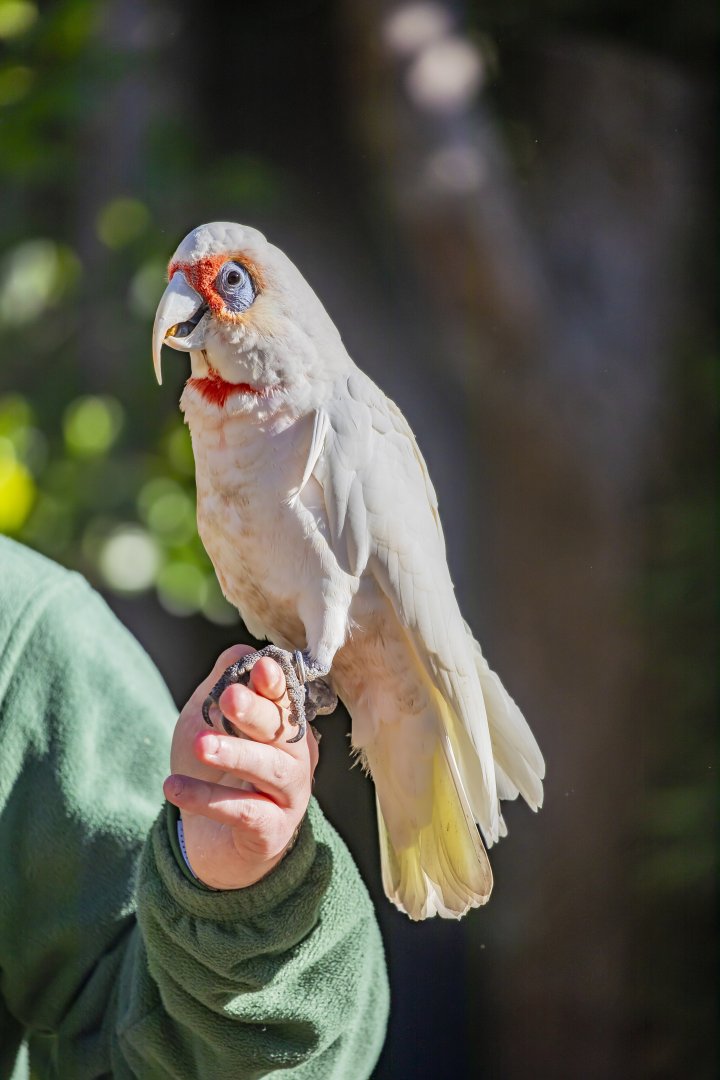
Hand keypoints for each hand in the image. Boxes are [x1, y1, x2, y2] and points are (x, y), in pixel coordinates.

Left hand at [164, 645, 318, 889]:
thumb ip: (223, 684)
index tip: (261, 668)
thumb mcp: (206, 722)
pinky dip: (208, 799)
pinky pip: (244, 813)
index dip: (276, 684)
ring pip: (271, 770)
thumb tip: (242, 651)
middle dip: (257, 713)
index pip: (286, 700)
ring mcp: (289, 797)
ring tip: (200, 745)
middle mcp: (296, 759)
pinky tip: (173, 787)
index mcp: (284, 727)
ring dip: (237, 754)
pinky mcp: (271, 832)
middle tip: (229, 698)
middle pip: (284, 732)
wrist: (209, 841)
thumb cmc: (213, 772)